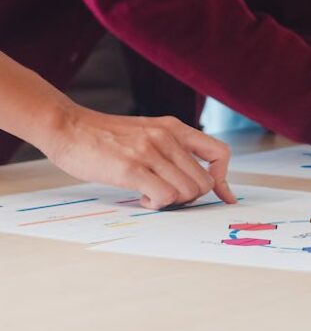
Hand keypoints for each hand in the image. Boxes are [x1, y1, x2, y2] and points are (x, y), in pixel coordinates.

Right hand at [42, 106, 234, 209]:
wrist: (67, 126)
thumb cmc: (104, 136)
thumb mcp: (147, 131)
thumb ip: (171, 148)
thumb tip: (192, 177)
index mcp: (174, 128)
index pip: (219, 153)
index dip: (223, 179)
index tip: (221, 196)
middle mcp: (167, 137)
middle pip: (204, 182)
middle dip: (190, 197)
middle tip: (167, 195)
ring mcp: (150, 152)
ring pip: (188, 191)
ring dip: (172, 202)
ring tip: (151, 194)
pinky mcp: (131, 168)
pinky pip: (164, 196)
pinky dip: (157, 204)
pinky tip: (142, 197)